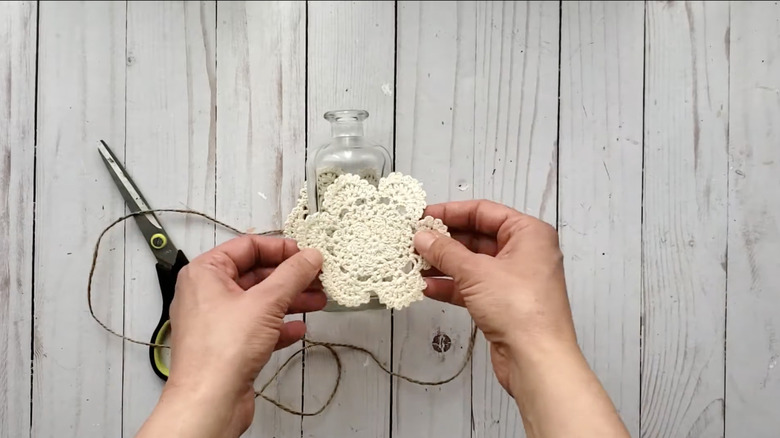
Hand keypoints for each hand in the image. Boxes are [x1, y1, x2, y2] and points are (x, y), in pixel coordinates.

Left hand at [136, 236, 324, 437]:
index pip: (247, 247)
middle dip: (290, 278)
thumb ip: (292, 275)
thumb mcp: (266, 302)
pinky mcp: (227, 345)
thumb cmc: (220, 352)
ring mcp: (217, 321)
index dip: (280, 248)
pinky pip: (257, 327)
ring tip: (317, 301)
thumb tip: (309, 256)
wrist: (209, 402)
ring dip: (290, 301)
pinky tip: (297, 329)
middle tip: (316, 278)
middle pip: (255, 274)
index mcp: (206, 273)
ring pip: (259, 302)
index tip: (305, 254)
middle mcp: (207, 294)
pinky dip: (278, 326)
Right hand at [415, 200, 628, 437]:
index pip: (484, 212)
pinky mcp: (504, 303)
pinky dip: (451, 286)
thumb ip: (445, 252)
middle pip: (477, 237)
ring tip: (414, 263)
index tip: (423, 216)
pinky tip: (426, 287)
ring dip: (443, 264)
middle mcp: (525, 253)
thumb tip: (423, 237)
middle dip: (444, 241)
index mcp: (528, 233)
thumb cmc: (521, 309)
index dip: (451, 212)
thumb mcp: (476, 272)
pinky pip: (473, 287)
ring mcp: (514, 280)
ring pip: (473, 264)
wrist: (536, 359)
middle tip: (414, 241)